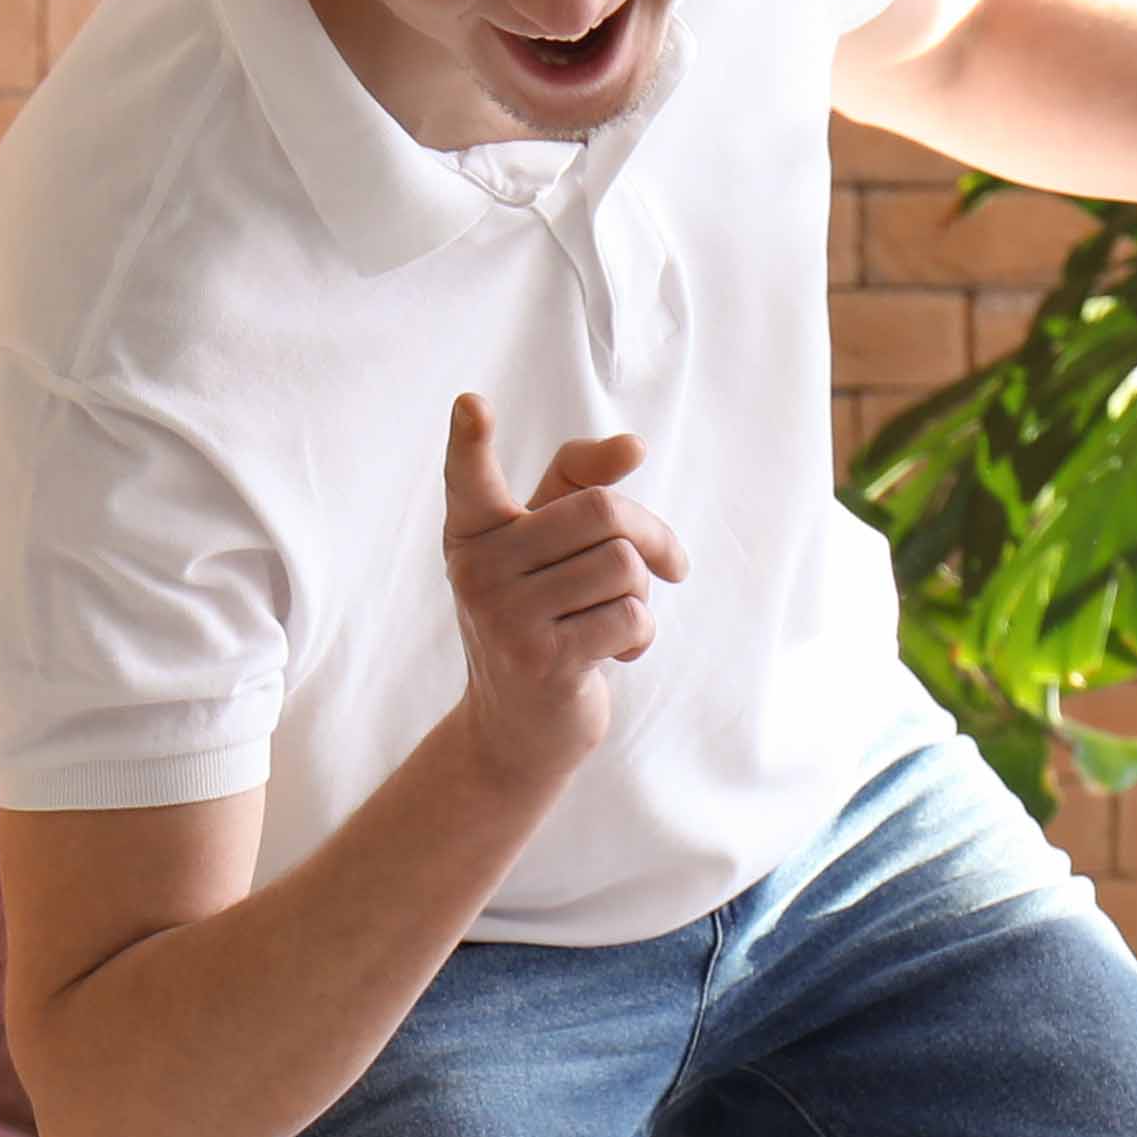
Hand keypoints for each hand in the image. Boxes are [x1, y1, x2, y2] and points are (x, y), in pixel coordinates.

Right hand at [439, 392, 673, 779]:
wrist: (516, 731)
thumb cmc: (543, 621)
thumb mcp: (549, 550)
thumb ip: (579, 487)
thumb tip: (631, 446)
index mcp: (474, 534)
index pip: (469, 478)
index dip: (469, 441)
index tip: (473, 404)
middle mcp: (478, 570)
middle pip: (602, 512)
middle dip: (652, 537)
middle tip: (668, 565)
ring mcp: (505, 616)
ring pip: (624, 566)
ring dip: (642, 593)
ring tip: (616, 618)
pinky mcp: (543, 660)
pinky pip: (631, 617)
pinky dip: (641, 636)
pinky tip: (616, 653)